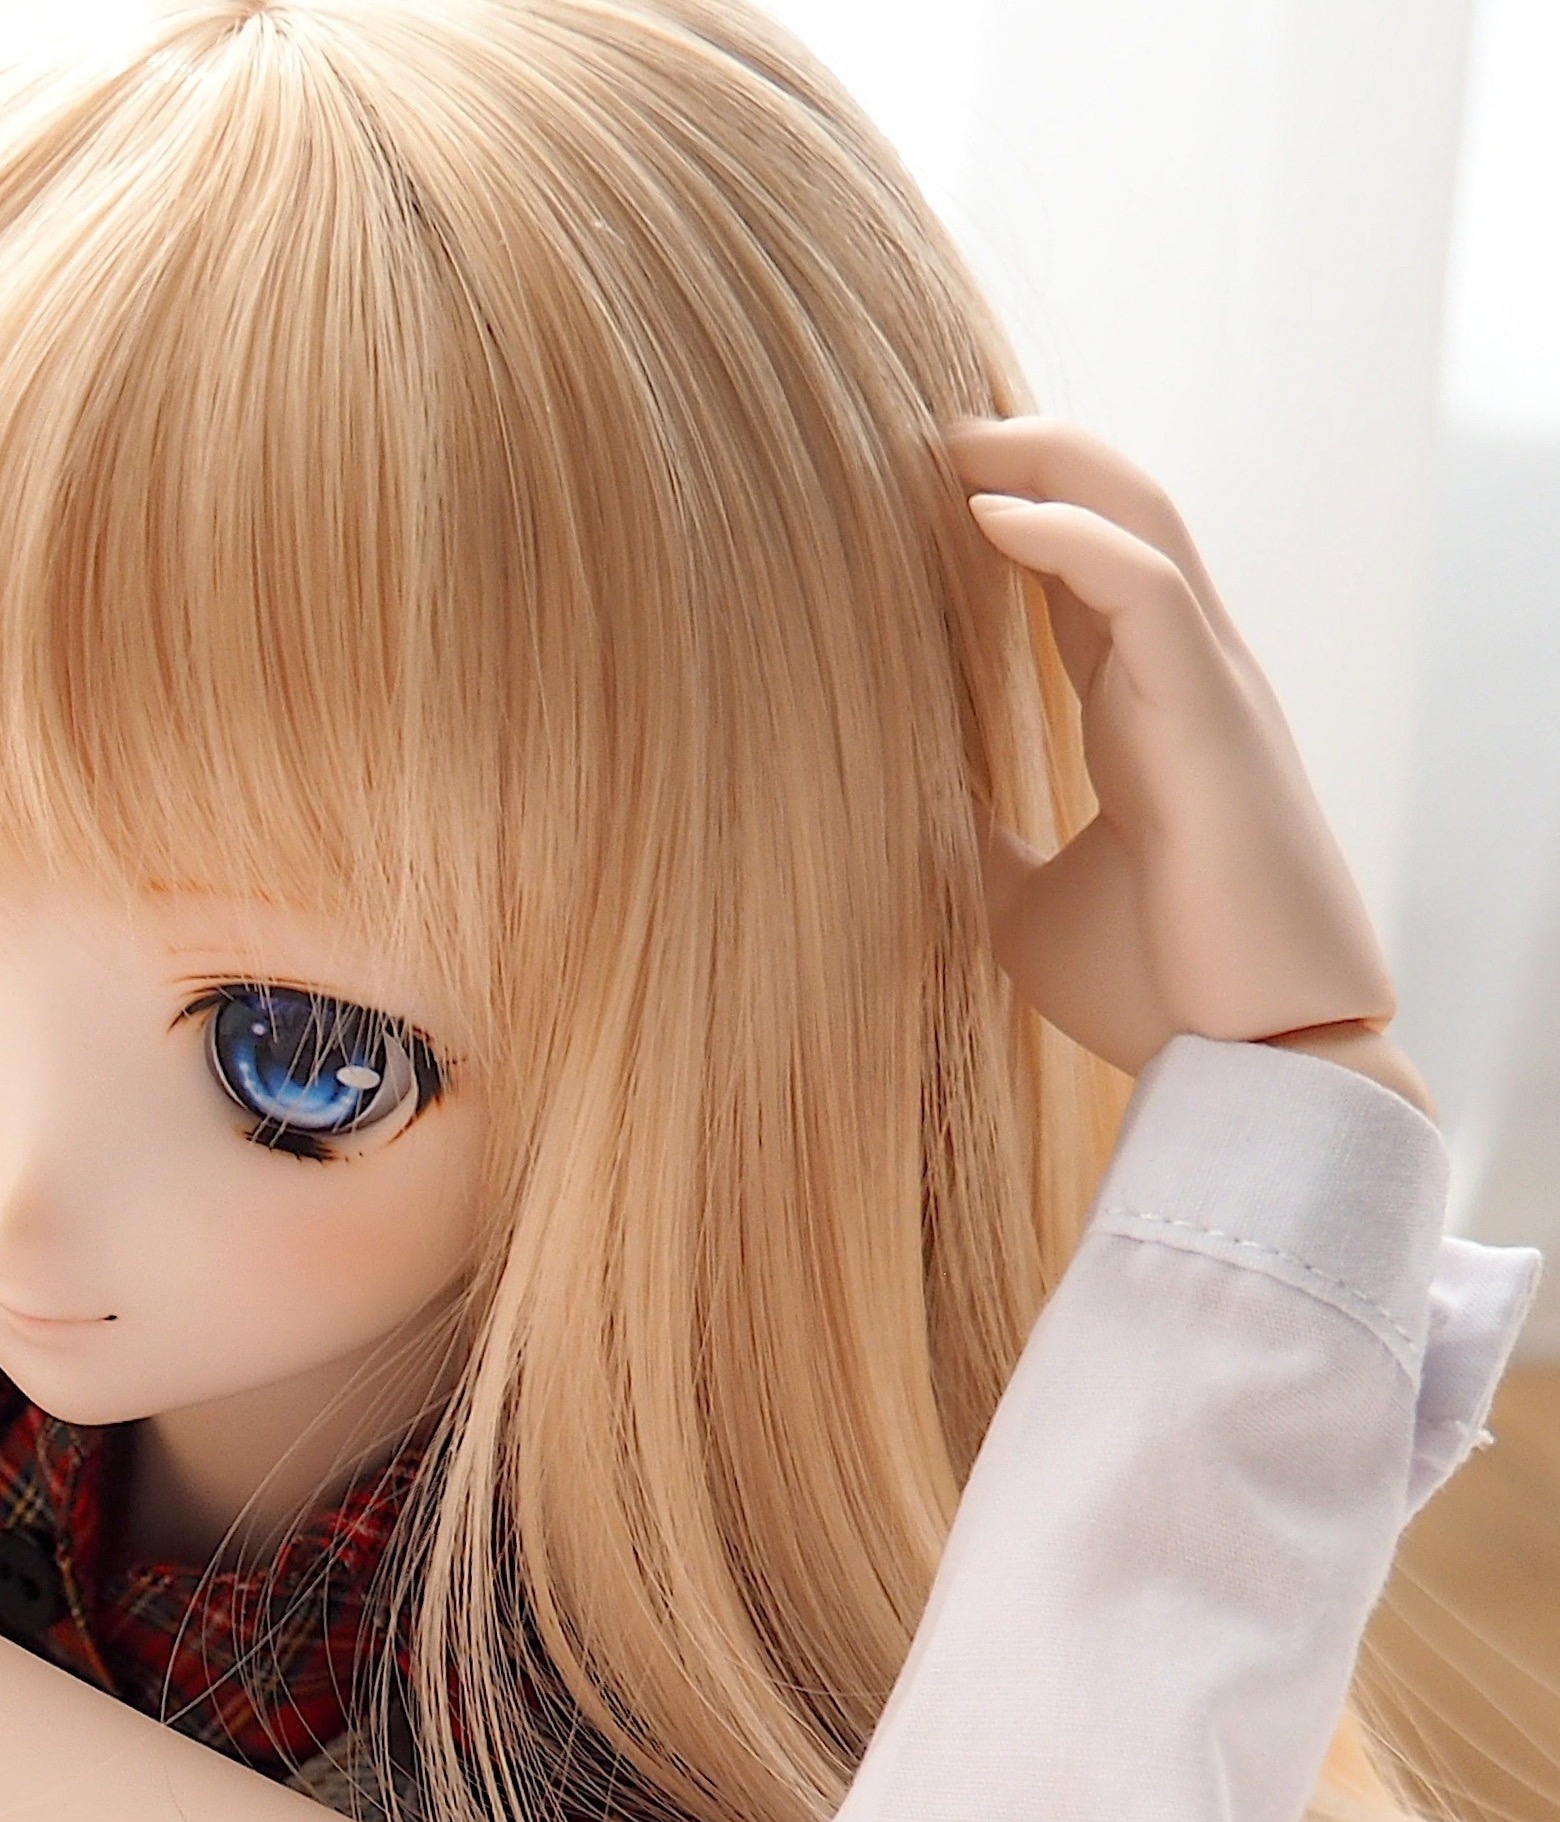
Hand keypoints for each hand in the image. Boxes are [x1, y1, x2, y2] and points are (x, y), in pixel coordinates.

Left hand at [954, 418, 1393, 1068]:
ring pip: (1146, 521)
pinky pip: (1151, 587)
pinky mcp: (1217, 716)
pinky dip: (1072, 539)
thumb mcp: (1022, 902)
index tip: (914, 492)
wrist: (1250, 1063)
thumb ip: (974, 839)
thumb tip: (894, 810)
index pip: (1084, 580)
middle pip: (1120, 517)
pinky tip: (989, 515)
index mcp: (1146, 715)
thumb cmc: (1157, 988)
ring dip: (1050, 466)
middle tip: (923, 434)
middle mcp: (1188, 681)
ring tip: (948, 440)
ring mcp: (1212, 688)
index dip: (1012, 521)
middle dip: (1031, 459)